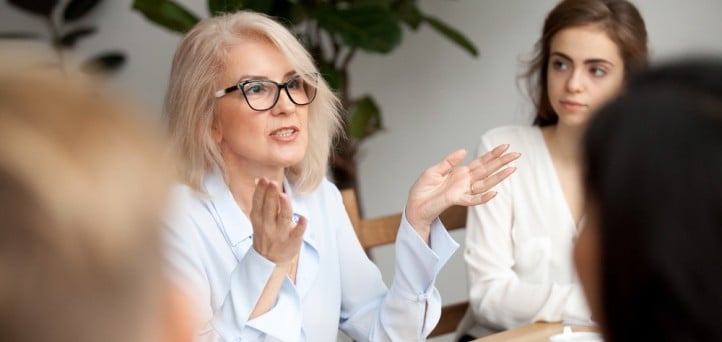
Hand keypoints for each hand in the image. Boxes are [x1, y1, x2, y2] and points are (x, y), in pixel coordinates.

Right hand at [250, 177, 305, 264]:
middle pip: (269, 208)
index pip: (258, 203)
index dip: (260, 191)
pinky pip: (297, 233)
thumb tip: (259, 179)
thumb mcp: (259, 218)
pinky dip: (300, 226)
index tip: (263, 179)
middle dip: (270, 195)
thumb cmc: (266, 233)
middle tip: (273, 183)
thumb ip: (260, 199)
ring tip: (284, 196)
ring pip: (282, 218)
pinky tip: (304, 219)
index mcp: (259, 219)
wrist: (269, 260)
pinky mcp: (292, 241)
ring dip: (284, 207)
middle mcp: (268, 226)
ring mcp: (280, 234)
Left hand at [405, 144, 519, 239]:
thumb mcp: (434, 171)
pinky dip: (483, 197)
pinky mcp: (456, 200)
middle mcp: (464, 182)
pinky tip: (494, 193)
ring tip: (512, 169)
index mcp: (460, 173)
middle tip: (516, 154)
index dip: (492, 154)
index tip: (505, 146)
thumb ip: (449, 162)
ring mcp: (462, 191)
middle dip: (501, 162)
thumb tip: (464, 150)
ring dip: (498, 177)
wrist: (414, 206)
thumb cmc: (422, 191)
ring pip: (485, 183)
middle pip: (487, 170)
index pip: (480, 162)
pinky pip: (473, 200)